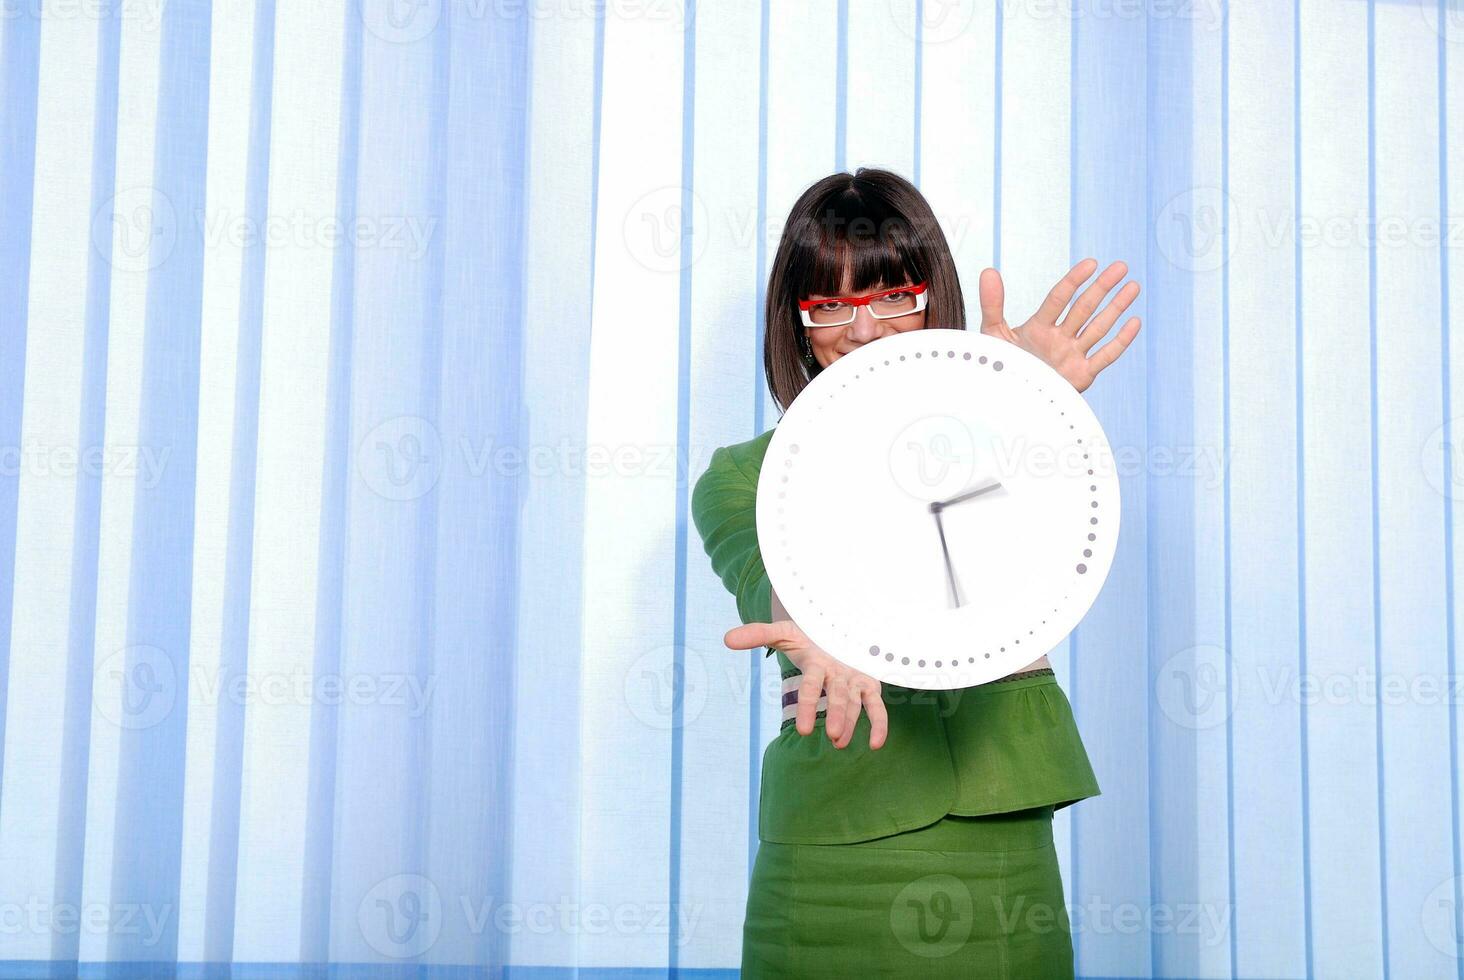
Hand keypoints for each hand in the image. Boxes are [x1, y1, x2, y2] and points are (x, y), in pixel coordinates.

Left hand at [723, 619, 888, 749]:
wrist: (833, 627)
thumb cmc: (805, 636)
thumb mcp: (782, 633)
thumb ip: (756, 635)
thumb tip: (726, 639)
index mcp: (817, 658)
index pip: (812, 683)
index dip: (808, 705)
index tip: (803, 730)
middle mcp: (838, 668)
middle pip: (838, 694)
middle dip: (836, 715)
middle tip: (832, 736)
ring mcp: (855, 677)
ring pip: (856, 702)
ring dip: (852, 723)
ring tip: (839, 743)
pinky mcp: (869, 685)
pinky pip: (877, 705)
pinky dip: (880, 723)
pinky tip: (875, 745)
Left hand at [976, 258, 1140, 393]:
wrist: (1006, 401)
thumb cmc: (1001, 366)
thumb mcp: (993, 334)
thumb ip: (992, 304)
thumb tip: (989, 271)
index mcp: (1039, 327)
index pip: (1059, 298)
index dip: (1074, 281)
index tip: (1091, 264)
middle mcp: (1059, 338)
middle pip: (1084, 308)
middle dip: (1103, 287)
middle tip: (1121, 267)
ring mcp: (1072, 355)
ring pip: (1098, 328)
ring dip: (1116, 308)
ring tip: (1133, 286)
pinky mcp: (1081, 375)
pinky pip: (1105, 356)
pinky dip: (1120, 341)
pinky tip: (1134, 322)